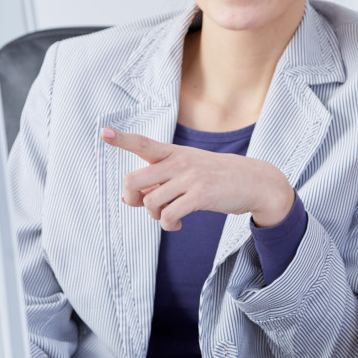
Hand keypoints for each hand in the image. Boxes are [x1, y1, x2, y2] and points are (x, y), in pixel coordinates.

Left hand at [100, 127, 294, 230]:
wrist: (254, 181)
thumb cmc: (216, 177)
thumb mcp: (189, 170)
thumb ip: (160, 180)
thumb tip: (126, 198)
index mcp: (174, 152)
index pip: (143, 143)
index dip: (121, 139)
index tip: (103, 132)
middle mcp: (179, 162)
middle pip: (133, 180)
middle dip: (130, 198)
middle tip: (142, 205)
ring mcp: (189, 178)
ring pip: (150, 202)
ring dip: (154, 216)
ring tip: (168, 216)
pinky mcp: (200, 196)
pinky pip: (169, 216)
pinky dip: (168, 225)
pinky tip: (177, 224)